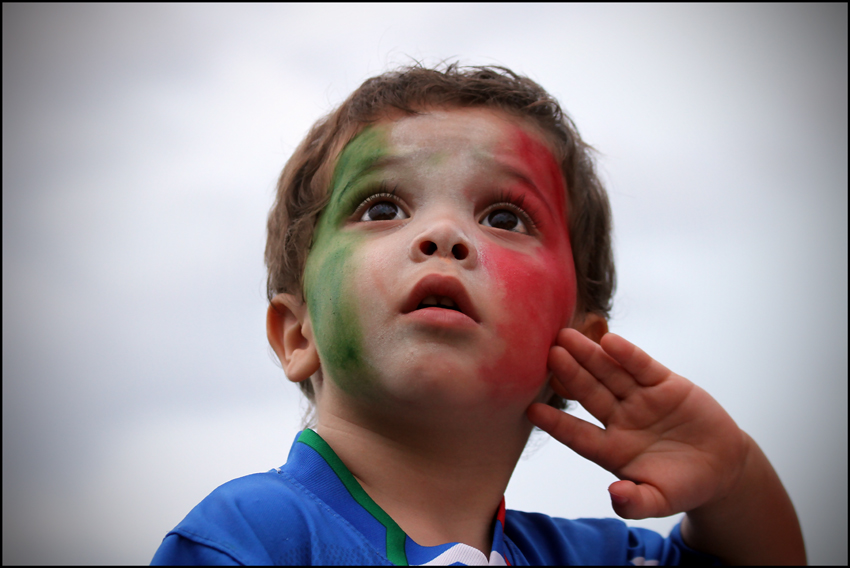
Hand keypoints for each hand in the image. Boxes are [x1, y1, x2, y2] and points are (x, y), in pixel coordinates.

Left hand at [527, 329, 748, 519]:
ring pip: (609, 374)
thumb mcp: (660, 501)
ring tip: (566, 337)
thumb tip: (616, 496)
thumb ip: (636, 503)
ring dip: (589, 356)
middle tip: (548, 353)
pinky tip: (608, 341)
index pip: (577, 434)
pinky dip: (626, 354)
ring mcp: (640, 400)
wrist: (722, 467)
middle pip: (589, 394)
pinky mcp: (664, 385)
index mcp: (612, 449)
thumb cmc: (683, 486)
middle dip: (569, 374)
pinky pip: (641, 367)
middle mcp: (620, 420)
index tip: (532, 410)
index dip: (556, 423)